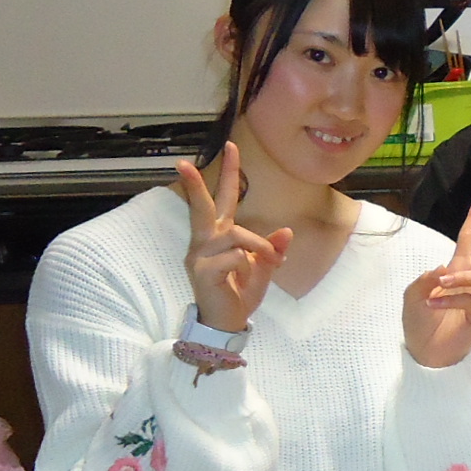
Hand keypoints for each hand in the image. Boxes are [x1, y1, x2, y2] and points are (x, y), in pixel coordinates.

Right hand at [175, 142, 289, 331]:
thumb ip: (272, 249)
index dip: (228, 173)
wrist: (227, 323)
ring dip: (258, 246)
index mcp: (220, 236)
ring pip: (235, 234)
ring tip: (270, 262)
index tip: (231, 146)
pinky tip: (243, 278)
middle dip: (195, 184)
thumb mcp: (264, 269)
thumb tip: (286, 231)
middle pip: (203, 206)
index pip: (223, 199)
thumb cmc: (240, 294)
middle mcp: (206, 241)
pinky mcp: (202, 270)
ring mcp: (200, 255)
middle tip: (184, 163)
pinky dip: (247, 265)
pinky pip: (234, 256)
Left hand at [404, 197, 470, 368]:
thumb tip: (445, 268)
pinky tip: (434, 304)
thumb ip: (425, 279)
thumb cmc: (419, 322)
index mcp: (457, 269)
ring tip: (442, 284)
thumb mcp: (413, 295)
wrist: (423, 352)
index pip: (467, 240)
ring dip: (461, 278)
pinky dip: (452, 300)